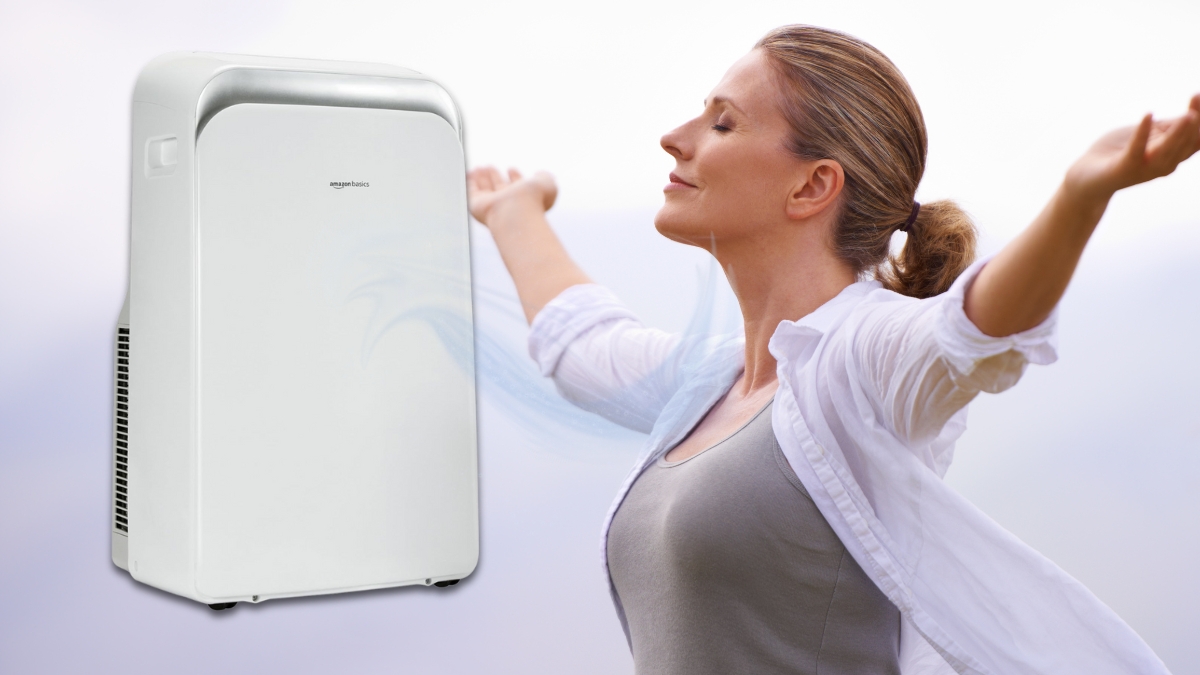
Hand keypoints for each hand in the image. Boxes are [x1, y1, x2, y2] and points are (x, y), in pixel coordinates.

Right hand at [467, 167, 557, 226]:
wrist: (517, 213)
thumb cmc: (534, 201)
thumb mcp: (547, 183)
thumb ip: (545, 177)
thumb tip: (540, 173)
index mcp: (524, 198)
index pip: (517, 186)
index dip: (515, 176)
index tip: (511, 168)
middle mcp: (508, 203)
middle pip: (499, 187)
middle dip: (495, 176)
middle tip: (490, 167)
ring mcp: (492, 205)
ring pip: (485, 189)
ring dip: (482, 177)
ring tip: (480, 168)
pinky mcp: (477, 205)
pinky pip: (471, 191)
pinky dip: (469, 182)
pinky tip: (469, 174)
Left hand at [1065, 94, 1199, 203]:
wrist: (1085, 178)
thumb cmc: (1118, 152)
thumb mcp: (1149, 134)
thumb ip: (1168, 125)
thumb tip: (1194, 111)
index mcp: (1172, 155)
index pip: (1196, 137)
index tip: (1199, 94)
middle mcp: (1164, 164)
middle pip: (1186, 143)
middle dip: (1196, 121)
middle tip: (1197, 96)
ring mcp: (1145, 168)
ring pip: (1167, 150)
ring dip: (1178, 131)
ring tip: (1189, 114)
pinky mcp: (1124, 168)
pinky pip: (1136, 150)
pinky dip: (1142, 132)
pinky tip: (1148, 114)